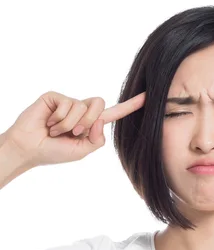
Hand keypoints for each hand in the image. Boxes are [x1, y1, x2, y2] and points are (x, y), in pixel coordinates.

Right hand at [4, 90, 146, 167]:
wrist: (30, 149)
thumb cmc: (54, 151)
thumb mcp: (81, 151)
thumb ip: (97, 139)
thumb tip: (100, 120)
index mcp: (91, 124)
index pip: (114, 113)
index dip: (130, 106)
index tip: (147, 97)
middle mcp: (81, 110)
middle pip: (99, 104)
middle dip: (88, 121)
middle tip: (73, 132)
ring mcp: (68, 102)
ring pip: (83, 106)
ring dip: (70, 124)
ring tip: (56, 130)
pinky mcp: (55, 97)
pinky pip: (67, 104)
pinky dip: (59, 119)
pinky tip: (49, 123)